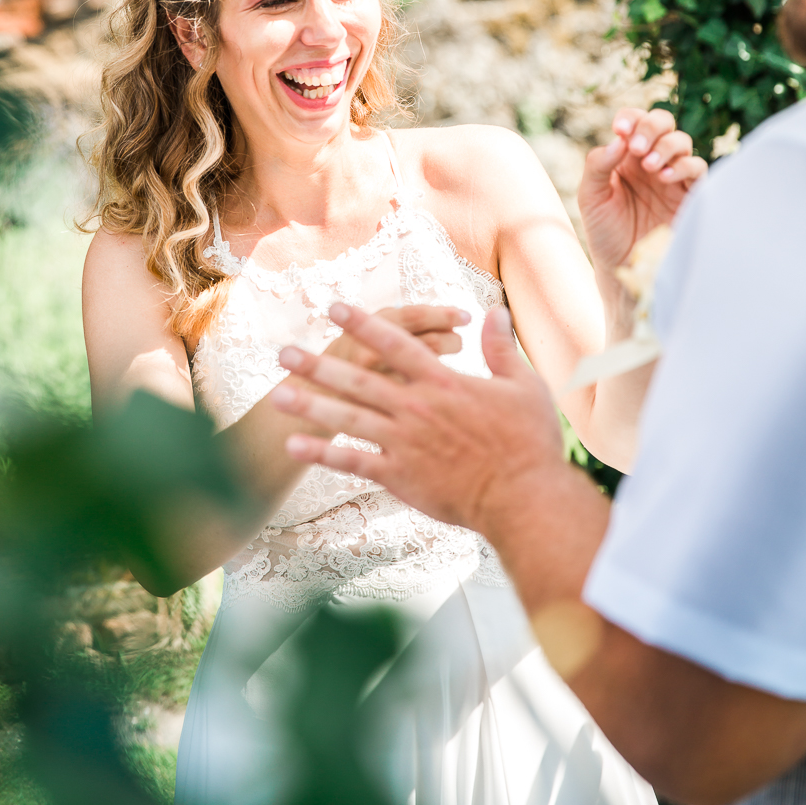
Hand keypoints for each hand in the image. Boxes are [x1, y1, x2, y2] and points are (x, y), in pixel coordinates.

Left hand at [272, 302, 562, 534]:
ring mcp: (403, 442)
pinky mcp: (399, 476)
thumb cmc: (528, 442)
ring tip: (277, 396)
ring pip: (347, 419)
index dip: (364, 323)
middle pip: (358, 379)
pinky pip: (354, 462)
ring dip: (310, 405)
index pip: (396, 344)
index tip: (336, 306)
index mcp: (442, 383)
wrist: (522, 498)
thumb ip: (501, 348)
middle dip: (318, 365)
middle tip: (285, 353)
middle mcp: (414, 408)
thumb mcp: (523, 386)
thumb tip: (494, 312)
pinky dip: (323, 455)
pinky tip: (295, 447)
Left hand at [578, 108, 706, 274]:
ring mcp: (672, 176)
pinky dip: (684, 166)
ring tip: (650, 167)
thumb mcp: (591, 197)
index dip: (630, 118)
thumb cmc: (605, 232)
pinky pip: (697, 168)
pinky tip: (666, 177)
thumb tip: (618, 141)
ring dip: (666, 147)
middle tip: (636, 149)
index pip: (634, 122)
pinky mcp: (691, 194)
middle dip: (651, 127)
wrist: (623, 267)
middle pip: (662, 123)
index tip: (620, 129)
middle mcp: (651, 160)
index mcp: (626, 156)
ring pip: (682, 141)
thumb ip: (598, 165)